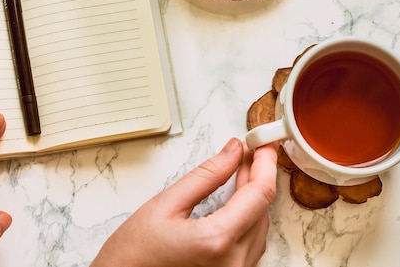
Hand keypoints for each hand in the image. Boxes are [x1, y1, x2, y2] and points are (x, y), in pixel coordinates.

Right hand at [90, 138, 277, 266]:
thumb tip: (232, 152)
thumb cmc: (133, 255)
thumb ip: (206, 176)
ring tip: (240, 172)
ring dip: (253, 198)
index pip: (259, 194)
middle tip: (247, 152)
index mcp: (217, 241)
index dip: (265, 164)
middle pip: (262, 210)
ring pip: (259, 227)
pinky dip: (247, 218)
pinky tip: (236, 201)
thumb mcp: (166, 204)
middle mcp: (233, 264)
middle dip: (258, 176)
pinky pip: (250, 244)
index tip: (264, 144)